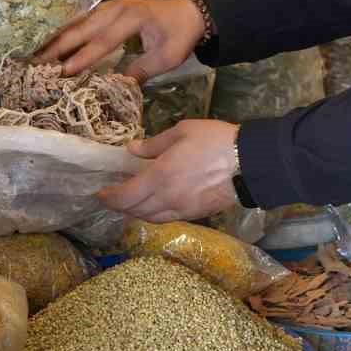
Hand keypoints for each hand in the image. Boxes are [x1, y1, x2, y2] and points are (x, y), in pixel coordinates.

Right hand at [38, 0, 205, 79]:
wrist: (192, 12)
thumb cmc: (180, 35)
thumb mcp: (166, 58)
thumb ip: (141, 72)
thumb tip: (115, 87)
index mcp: (133, 17)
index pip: (104, 41)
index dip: (83, 58)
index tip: (64, 73)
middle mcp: (118, 7)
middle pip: (84, 28)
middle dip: (60, 46)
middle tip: (38, 62)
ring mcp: (111, 5)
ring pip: (80, 21)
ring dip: (60, 37)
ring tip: (38, 52)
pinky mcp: (109, 7)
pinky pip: (85, 19)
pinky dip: (69, 30)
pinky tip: (53, 40)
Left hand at [98, 120, 240, 221]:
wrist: (250, 163)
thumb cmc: (214, 141)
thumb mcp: (182, 131)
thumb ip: (154, 144)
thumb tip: (132, 150)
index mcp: (160, 177)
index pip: (125, 196)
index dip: (109, 198)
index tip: (100, 193)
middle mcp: (167, 199)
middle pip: (135, 211)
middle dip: (120, 206)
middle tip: (112, 197)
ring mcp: (182, 210)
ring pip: (151, 218)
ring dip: (136, 212)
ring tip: (131, 202)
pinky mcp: (196, 214)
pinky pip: (167, 219)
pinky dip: (155, 214)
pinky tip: (155, 205)